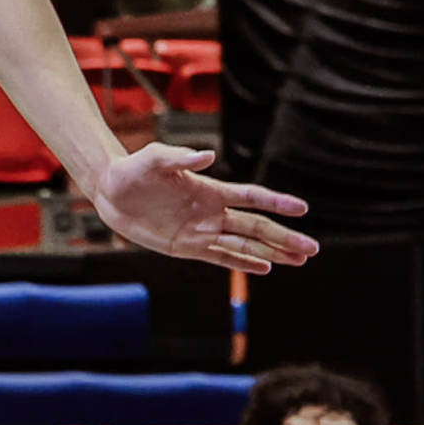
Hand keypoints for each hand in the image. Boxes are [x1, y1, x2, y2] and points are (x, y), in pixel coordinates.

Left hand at [87, 140, 316, 274]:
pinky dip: (243, 263)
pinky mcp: (186, 246)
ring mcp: (201, 231)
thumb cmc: (133, 169)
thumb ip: (180, 158)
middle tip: (313, 248)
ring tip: (299, 260)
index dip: (277, 203)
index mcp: (210, 190)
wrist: (110, 190)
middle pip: (256, 227)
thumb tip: (208, 156)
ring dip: (272, 253)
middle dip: (285, 237)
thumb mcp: (154, 159)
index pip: (252, 198)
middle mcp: (211, 212)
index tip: (303, 209)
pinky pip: (221, 257)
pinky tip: (265, 268)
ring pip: (245, 245)